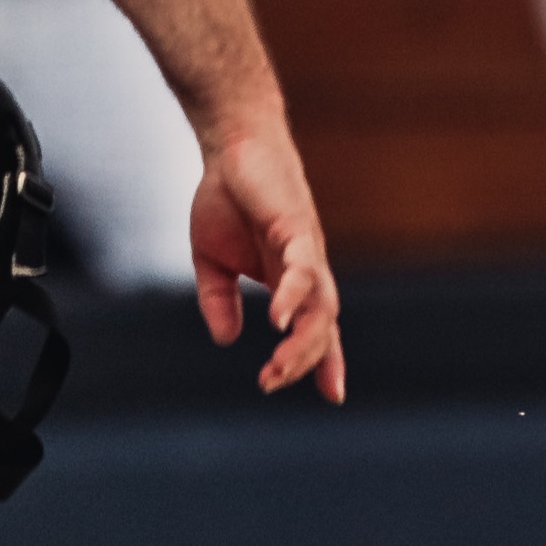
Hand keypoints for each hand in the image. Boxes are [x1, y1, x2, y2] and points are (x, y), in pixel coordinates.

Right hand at [188, 118, 343, 401]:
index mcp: (292, 282)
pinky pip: (303, 271)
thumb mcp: (211, 261)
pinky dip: (293, 297)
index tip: (334, 396)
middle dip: (304, 361)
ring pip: (320, 307)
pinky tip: (279, 320)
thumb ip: (219, 301)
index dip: (326, 362)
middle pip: (323, 327)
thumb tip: (227, 339)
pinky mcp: (296, 230)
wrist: (232, 149)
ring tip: (279, 368)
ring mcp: (307, 252)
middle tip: (273, 383)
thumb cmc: (227, 201)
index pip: (319, 329)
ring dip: (302, 341)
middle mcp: (308, 272)